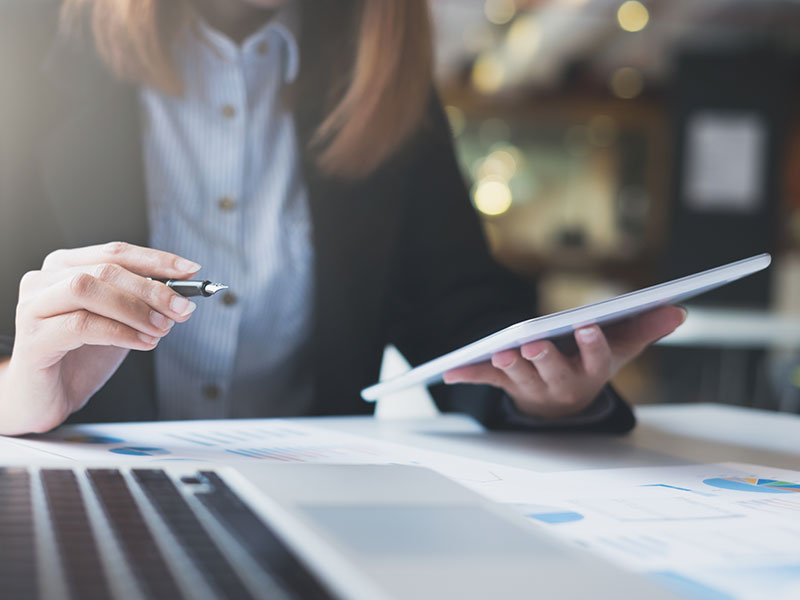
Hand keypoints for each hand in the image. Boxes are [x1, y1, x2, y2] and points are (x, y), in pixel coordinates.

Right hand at [0, 242, 200, 434]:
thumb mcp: (119, 322)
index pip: (115, 252)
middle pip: (106, 269)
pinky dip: (120, 332)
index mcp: (65, 267)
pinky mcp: (33, 338)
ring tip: (162, 328)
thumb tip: (181, 296)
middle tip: (182, 308)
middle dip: (152, 288)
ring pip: (88, 289)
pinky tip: (144, 343)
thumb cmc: (80, 356)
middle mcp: (44, 280)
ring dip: (135, 308)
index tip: (190, 271)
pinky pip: (81, 325)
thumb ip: (142, 304)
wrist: (45, 397)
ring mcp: (33, 307)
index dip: (156, 259)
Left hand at [442, 305, 686, 419]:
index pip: (595, 359)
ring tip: (504, 352)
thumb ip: (645, 327)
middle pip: (552, 372)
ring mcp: (531, 386)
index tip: (589, 326)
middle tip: (535, 344)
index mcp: (590, 371)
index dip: (592, 345)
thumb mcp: (620, 346)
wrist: (562, 401)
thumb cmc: (591, 362)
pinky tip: (450, 372)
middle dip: (544, 358)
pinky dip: (469, 375)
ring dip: (511, 366)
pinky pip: (487, 380)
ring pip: (520, 378)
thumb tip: (677, 309)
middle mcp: (560, 383)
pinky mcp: (506, 384)